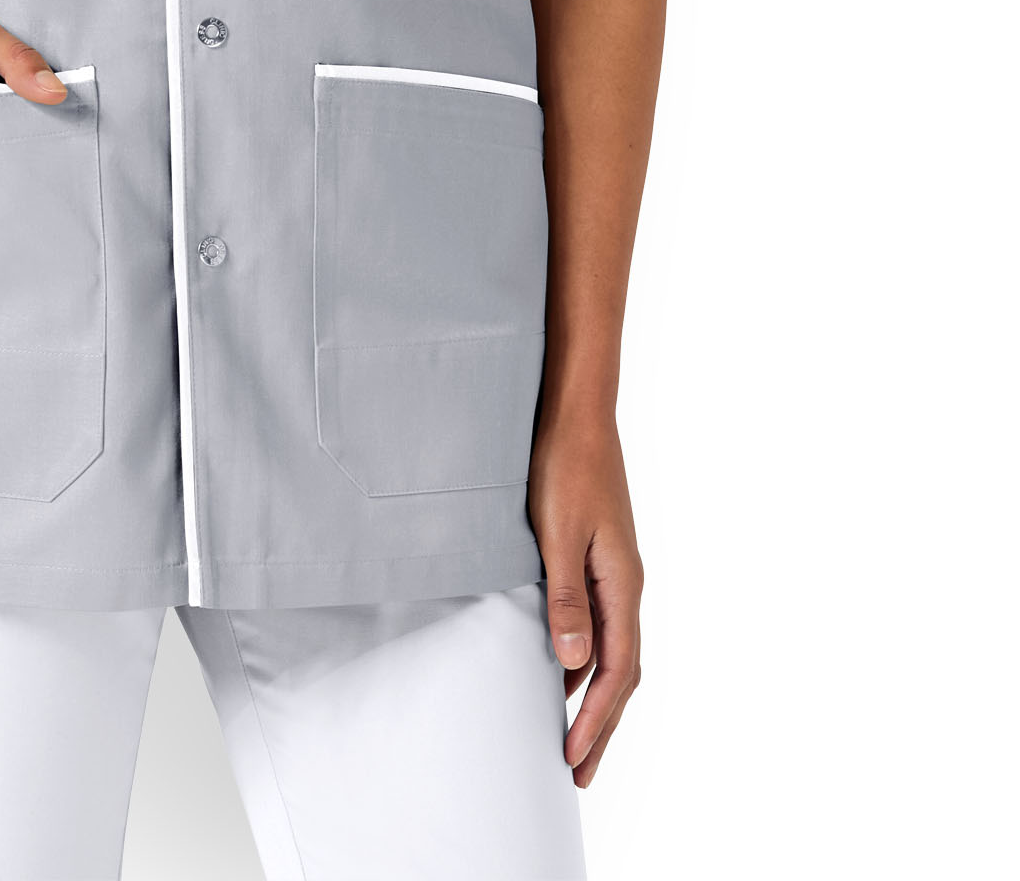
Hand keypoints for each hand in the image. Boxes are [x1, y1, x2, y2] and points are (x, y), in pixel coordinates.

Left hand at [527, 411, 643, 786]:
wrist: (577, 411)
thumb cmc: (565, 465)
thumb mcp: (558, 532)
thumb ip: (566, 596)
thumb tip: (575, 662)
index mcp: (622, 584)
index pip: (617, 672)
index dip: (596, 720)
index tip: (573, 759)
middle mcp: (625, 583)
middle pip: (623, 672)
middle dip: (603, 725)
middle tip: (580, 773)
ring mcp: (615, 570)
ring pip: (613, 650)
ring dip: (596, 696)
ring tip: (573, 734)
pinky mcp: (598, 555)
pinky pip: (600, 624)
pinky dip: (586, 658)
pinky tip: (562, 666)